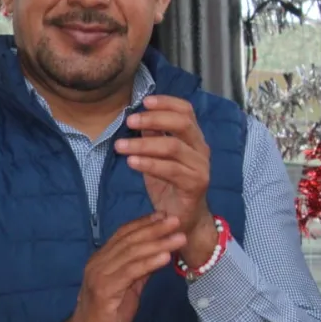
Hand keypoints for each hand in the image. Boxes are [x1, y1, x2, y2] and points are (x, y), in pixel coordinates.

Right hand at [49, 214, 187, 321]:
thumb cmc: (105, 318)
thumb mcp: (127, 290)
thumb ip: (139, 272)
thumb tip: (158, 254)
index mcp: (101, 261)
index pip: (123, 235)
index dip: (144, 223)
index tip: (164, 215)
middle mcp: (98, 263)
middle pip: (129, 240)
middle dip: (155, 229)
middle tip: (176, 220)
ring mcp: (99, 276)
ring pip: (131, 253)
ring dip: (157, 243)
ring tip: (178, 237)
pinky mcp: (104, 291)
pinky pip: (130, 272)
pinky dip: (149, 263)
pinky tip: (165, 258)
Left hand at [115, 96, 216, 267]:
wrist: (182, 220)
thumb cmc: (169, 187)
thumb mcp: (156, 158)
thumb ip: (152, 137)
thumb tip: (139, 117)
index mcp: (193, 139)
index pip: (186, 111)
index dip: (166, 103)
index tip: (144, 101)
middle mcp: (201, 150)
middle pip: (182, 123)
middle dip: (154, 118)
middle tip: (129, 121)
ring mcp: (200, 167)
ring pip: (173, 147)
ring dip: (143, 144)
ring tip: (120, 146)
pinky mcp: (195, 185)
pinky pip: (171, 170)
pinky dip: (149, 164)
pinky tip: (131, 162)